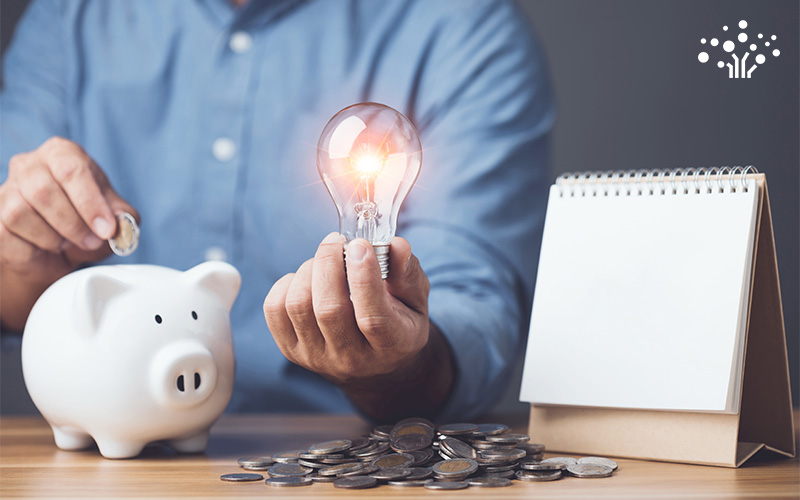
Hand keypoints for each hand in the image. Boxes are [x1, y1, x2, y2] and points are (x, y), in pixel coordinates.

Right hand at [0, 137, 137, 328]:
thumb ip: (123, 217)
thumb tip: (122, 223)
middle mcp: (29, 165)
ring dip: (52, 237)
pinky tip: (47, 248)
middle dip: (73, 224)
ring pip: (20, 213)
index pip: (72, 169)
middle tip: (92, 242)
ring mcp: (6, 190)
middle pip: (43, 191)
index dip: (90, 203)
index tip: (106, 229)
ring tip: (68, 243)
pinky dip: (34, 249)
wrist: (56, 250)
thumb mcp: (113, 218)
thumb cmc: (87, 223)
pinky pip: (7, 234)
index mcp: (62, 153)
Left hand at [264, 233, 453, 419]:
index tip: (360, 245)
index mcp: (391, 345)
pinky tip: (308, 279)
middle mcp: (352, 358)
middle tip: (337, 241)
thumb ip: (408, 272)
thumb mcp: (415, 300)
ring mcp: (317, 357)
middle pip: (329, 309)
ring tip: (325, 260)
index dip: (364, 278)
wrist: (373, 365)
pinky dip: (287, 283)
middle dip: (329, 263)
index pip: (373, 318)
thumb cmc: (398, 321)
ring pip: (298, 306)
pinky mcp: (292, 351)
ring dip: (309, 270)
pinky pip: (274, 309)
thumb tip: (396, 245)